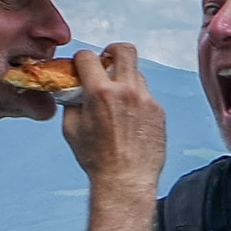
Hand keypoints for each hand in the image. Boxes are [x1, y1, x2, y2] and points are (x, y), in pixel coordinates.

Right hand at [61, 42, 165, 188]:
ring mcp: (146, 100)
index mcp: (101, 92)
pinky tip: (129, 118)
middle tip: (107, 62)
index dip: (80, 60)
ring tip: (117, 99)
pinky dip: (136, 100)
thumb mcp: (71, 129)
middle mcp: (126, 91)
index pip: (88, 56)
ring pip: (136, 74)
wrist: (126, 180)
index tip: (81, 68)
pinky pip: (146, 95)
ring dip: (125, 79)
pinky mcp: (159, 111)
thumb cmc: (97, 159)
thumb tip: (74, 90)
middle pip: (124, 50)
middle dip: (112, 51)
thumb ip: (72, 103)